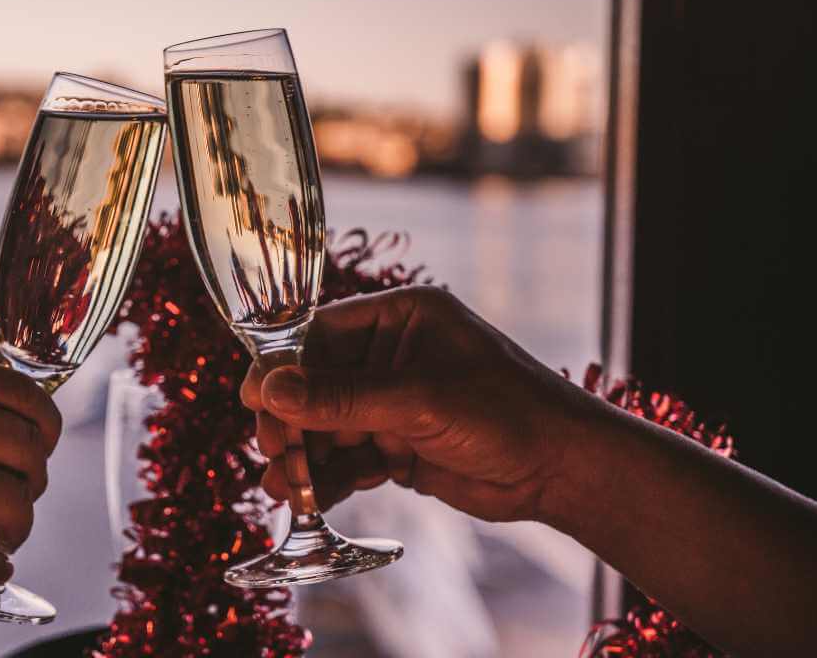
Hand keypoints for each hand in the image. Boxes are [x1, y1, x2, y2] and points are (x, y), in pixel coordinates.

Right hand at [242, 286, 588, 522]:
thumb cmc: (508, 413)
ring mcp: (391, 402)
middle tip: (275, 454)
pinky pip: (346, 459)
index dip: (282, 368)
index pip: (318, 334)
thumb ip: (341, 397)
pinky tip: (308, 499)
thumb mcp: (419, 399)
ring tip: (284, 489)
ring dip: (304, 458)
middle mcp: (389, 355)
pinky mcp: (396, 446)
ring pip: (326, 427)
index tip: (254, 401)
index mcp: (399, 318)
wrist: (563, 471)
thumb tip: (268, 390)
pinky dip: (327, 480)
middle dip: (292, 422)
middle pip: (314, 385)